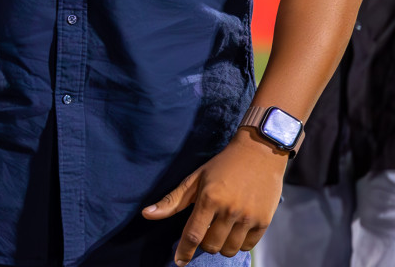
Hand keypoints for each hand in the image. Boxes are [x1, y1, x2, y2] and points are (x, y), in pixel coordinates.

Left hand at [142, 131, 287, 263]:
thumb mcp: (195, 179)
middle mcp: (229, 211)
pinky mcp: (264, 222)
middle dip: (204, 243)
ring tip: (220, 229)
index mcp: (209, 199)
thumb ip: (172, 201)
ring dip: (221, 245)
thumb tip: (146, 214)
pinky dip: (239, 243)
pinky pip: (247, 247)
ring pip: (229, 250)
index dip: (184, 251)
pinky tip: (235, 229)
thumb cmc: (223, 166)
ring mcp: (248, 217)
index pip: (193, 234)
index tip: (179, 262)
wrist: (259, 154)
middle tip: (206, 229)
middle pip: (211, 246)